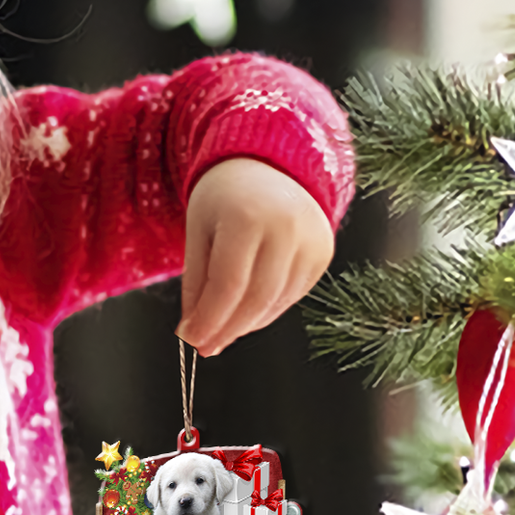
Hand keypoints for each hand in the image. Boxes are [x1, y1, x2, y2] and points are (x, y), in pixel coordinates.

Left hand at [178, 159, 333, 356]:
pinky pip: (291, 296)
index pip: (228, 285)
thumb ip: (196, 284)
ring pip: (275, 303)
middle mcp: (287, 227)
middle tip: (204, 346)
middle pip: (255, 299)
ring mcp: (311, 241)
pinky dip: (266, 311)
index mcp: (248, 217)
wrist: (268, 168)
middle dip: (227, 329)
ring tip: (222, 328)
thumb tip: (193, 334)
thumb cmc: (225, 199)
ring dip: (245, 324)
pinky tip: (246, 311)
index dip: (209, 319)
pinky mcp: (323, 254)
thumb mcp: (198, 233)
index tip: (191, 340)